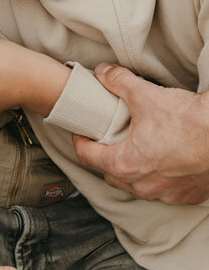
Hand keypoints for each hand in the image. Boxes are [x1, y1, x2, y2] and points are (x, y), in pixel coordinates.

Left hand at [74, 63, 208, 203]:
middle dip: (105, 158)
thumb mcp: (146, 95)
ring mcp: (166, 194)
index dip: (80, 141)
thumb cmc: (189, 121)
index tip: (82, 133)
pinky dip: (159, 179)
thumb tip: (103, 73)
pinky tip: (163, 163)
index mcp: (125, 164)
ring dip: (132, 171)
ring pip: (137, 186)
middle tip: (108, 140)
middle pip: (110, 175)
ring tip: (136, 151)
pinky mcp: (186, 196)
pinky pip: (163, 191)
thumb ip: (119, 83)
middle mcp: (143, 186)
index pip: (88, 156)